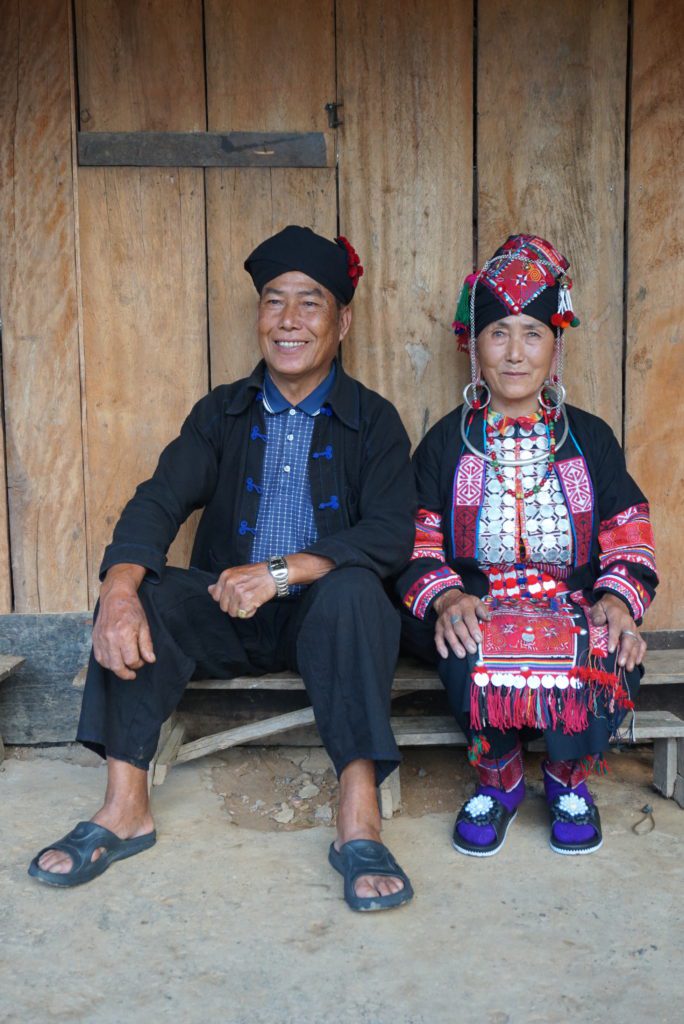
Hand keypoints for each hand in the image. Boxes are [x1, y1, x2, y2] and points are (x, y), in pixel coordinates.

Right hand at [93, 565, 154, 679]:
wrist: (115, 596)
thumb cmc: (132, 609)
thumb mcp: (144, 625)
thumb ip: (146, 644)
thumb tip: (150, 660)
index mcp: (125, 635)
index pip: (131, 660)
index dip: (138, 664)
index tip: (142, 660)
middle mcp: (111, 638)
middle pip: (117, 666)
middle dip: (126, 673)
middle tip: (132, 674)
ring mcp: (101, 639)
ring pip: (107, 664)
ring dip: (116, 668)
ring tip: (124, 667)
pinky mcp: (95, 638)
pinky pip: (99, 657)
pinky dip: (106, 663)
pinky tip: (113, 661)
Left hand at [208, 562, 275, 617]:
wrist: (274, 573)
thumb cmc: (257, 573)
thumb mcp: (236, 573)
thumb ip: (223, 583)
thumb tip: (210, 589)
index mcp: (225, 576)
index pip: (215, 596)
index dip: (226, 599)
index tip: (235, 595)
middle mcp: (230, 583)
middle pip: (224, 607)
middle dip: (234, 606)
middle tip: (245, 598)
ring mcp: (238, 592)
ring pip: (233, 612)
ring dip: (242, 609)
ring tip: (251, 599)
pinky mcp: (247, 600)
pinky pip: (244, 614)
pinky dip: (250, 612)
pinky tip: (255, 602)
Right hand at [433, 589, 490, 659]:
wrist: (447, 599)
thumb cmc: (465, 603)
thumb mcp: (475, 601)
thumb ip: (482, 610)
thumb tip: (488, 619)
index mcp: (464, 606)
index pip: (469, 617)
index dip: (473, 628)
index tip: (479, 639)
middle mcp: (453, 613)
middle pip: (458, 627)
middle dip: (465, 639)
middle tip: (472, 650)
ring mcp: (444, 621)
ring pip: (448, 633)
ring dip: (454, 645)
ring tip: (462, 655)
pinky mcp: (438, 627)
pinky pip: (437, 637)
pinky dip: (440, 646)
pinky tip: (445, 655)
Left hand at [589, 594, 646, 671]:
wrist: (618, 604)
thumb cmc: (605, 608)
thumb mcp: (598, 607)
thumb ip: (597, 614)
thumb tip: (599, 623)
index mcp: (617, 615)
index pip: (615, 628)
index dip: (613, 639)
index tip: (610, 650)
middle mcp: (628, 623)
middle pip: (628, 638)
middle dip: (625, 652)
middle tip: (621, 664)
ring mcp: (634, 629)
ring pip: (636, 643)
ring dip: (633, 656)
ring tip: (629, 668)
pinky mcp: (637, 634)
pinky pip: (642, 644)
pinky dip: (641, 653)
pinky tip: (637, 662)